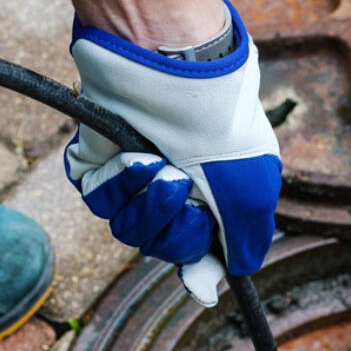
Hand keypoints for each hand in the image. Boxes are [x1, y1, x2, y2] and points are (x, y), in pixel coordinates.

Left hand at [64, 0, 280, 305]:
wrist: (173, 67)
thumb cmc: (219, 123)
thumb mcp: (251, 188)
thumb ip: (243, 241)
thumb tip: (223, 282)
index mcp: (212, 194)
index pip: (198, 249)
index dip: (196, 264)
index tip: (196, 275)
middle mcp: (173, 188)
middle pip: (162, 246)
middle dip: (174, 226)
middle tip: (183, 187)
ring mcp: (134, 176)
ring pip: (129, 229)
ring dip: (148, 202)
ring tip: (160, 164)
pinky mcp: (99, 163)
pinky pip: (101, 201)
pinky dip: (120, 184)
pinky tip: (135, 156)